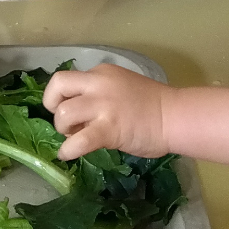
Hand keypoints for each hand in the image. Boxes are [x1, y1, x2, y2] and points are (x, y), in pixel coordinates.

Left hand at [45, 65, 171, 159]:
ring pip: (63, 113)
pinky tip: (68, 154)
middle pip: (58, 85)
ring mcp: (103, 105)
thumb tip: (78, 115)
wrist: (175, 117)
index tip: (71, 110)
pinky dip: (68, 150)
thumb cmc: (153, 106)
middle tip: (66, 122)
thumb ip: (98, 96)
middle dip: (53, 105)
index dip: (61, 96)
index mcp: (101, 73)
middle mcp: (98, 84)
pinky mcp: (108, 128)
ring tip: (75, 138)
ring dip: (63, 129)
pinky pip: (79, 140)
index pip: (67, 79)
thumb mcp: (119, 89)